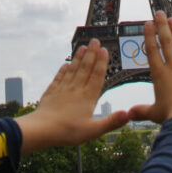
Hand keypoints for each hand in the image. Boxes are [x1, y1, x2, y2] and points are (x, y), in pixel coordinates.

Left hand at [16, 39, 129, 154]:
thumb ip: (111, 122)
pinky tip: (65, 65)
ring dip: (78, 58)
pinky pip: (58, 78)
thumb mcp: (93, 131)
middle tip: (94, 40)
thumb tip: (128, 114)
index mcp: (88, 97)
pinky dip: (62, 70)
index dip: (101, 62)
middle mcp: (76, 89)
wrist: (43, 129)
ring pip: (72, 70)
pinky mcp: (51, 93)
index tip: (104, 49)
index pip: (96, 76)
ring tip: (82, 47)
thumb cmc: (69, 132)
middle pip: (85, 68)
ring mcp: (63, 89)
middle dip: (91, 54)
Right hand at [126, 12, 171, 124]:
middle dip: (162, 26)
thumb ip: (142, 110)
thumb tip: (128, 114)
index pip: (152, 50)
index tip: (148, 23)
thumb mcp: (154, 113)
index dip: (149, 36)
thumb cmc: (171, 116)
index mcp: (159, 75)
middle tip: (159, 13)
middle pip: (167, 42)